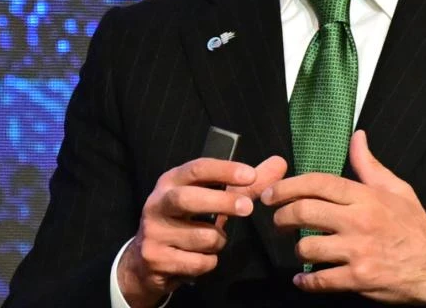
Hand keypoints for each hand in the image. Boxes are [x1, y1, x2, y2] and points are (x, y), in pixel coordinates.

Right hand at [117, 155, 286, 306]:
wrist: (145, 261)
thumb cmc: (185, 222)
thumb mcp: (208, 199)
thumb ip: (244, 185)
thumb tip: (279, 163)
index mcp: (170, 181)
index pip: (197, 169)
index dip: (224, 170)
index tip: (250, 175)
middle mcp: (157, 203)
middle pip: (190, 199)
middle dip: (222, 202)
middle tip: (248, 208)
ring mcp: (154, 232)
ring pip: (202, 237)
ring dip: (218, 242)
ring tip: (212, 241)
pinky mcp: (157, 258)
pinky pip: (198, 262)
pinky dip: (208, 262)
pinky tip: (198, 258)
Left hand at [260, 131, 425, 303]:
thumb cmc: (415, 226)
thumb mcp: (397, 189)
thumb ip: (369, 165)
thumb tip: (357, 137)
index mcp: (365, 197)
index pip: (318, 183)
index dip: (288, 186)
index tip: (271, 193)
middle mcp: (359, 221)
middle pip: (304, 212)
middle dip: (282, 216)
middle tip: (277, 221)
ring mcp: (358, 251)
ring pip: (307, 247)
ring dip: (296, 249)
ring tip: (299, 249)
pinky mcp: (359, 278)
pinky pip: (320, 280)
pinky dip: (306, 281)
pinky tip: (303, 279)